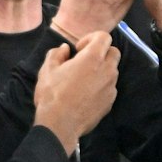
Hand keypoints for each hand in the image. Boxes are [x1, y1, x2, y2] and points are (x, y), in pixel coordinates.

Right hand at [33, 30, 118, 147]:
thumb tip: (64, 49)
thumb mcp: (47, 70)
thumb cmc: (52, 94)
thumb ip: (57, 54)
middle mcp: (107, 70)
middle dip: (101, 52)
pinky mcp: (110, 102)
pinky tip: (86, 95)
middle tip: (84, 62)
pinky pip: (110, 88)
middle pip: (114, 52)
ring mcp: (111, 87)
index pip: (104, 37)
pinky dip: (101, 86)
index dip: (92, 38)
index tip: (79, 49)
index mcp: (93, 58)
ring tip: (83, 80)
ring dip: (101, 70)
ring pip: (113, 71)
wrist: (61, 124)